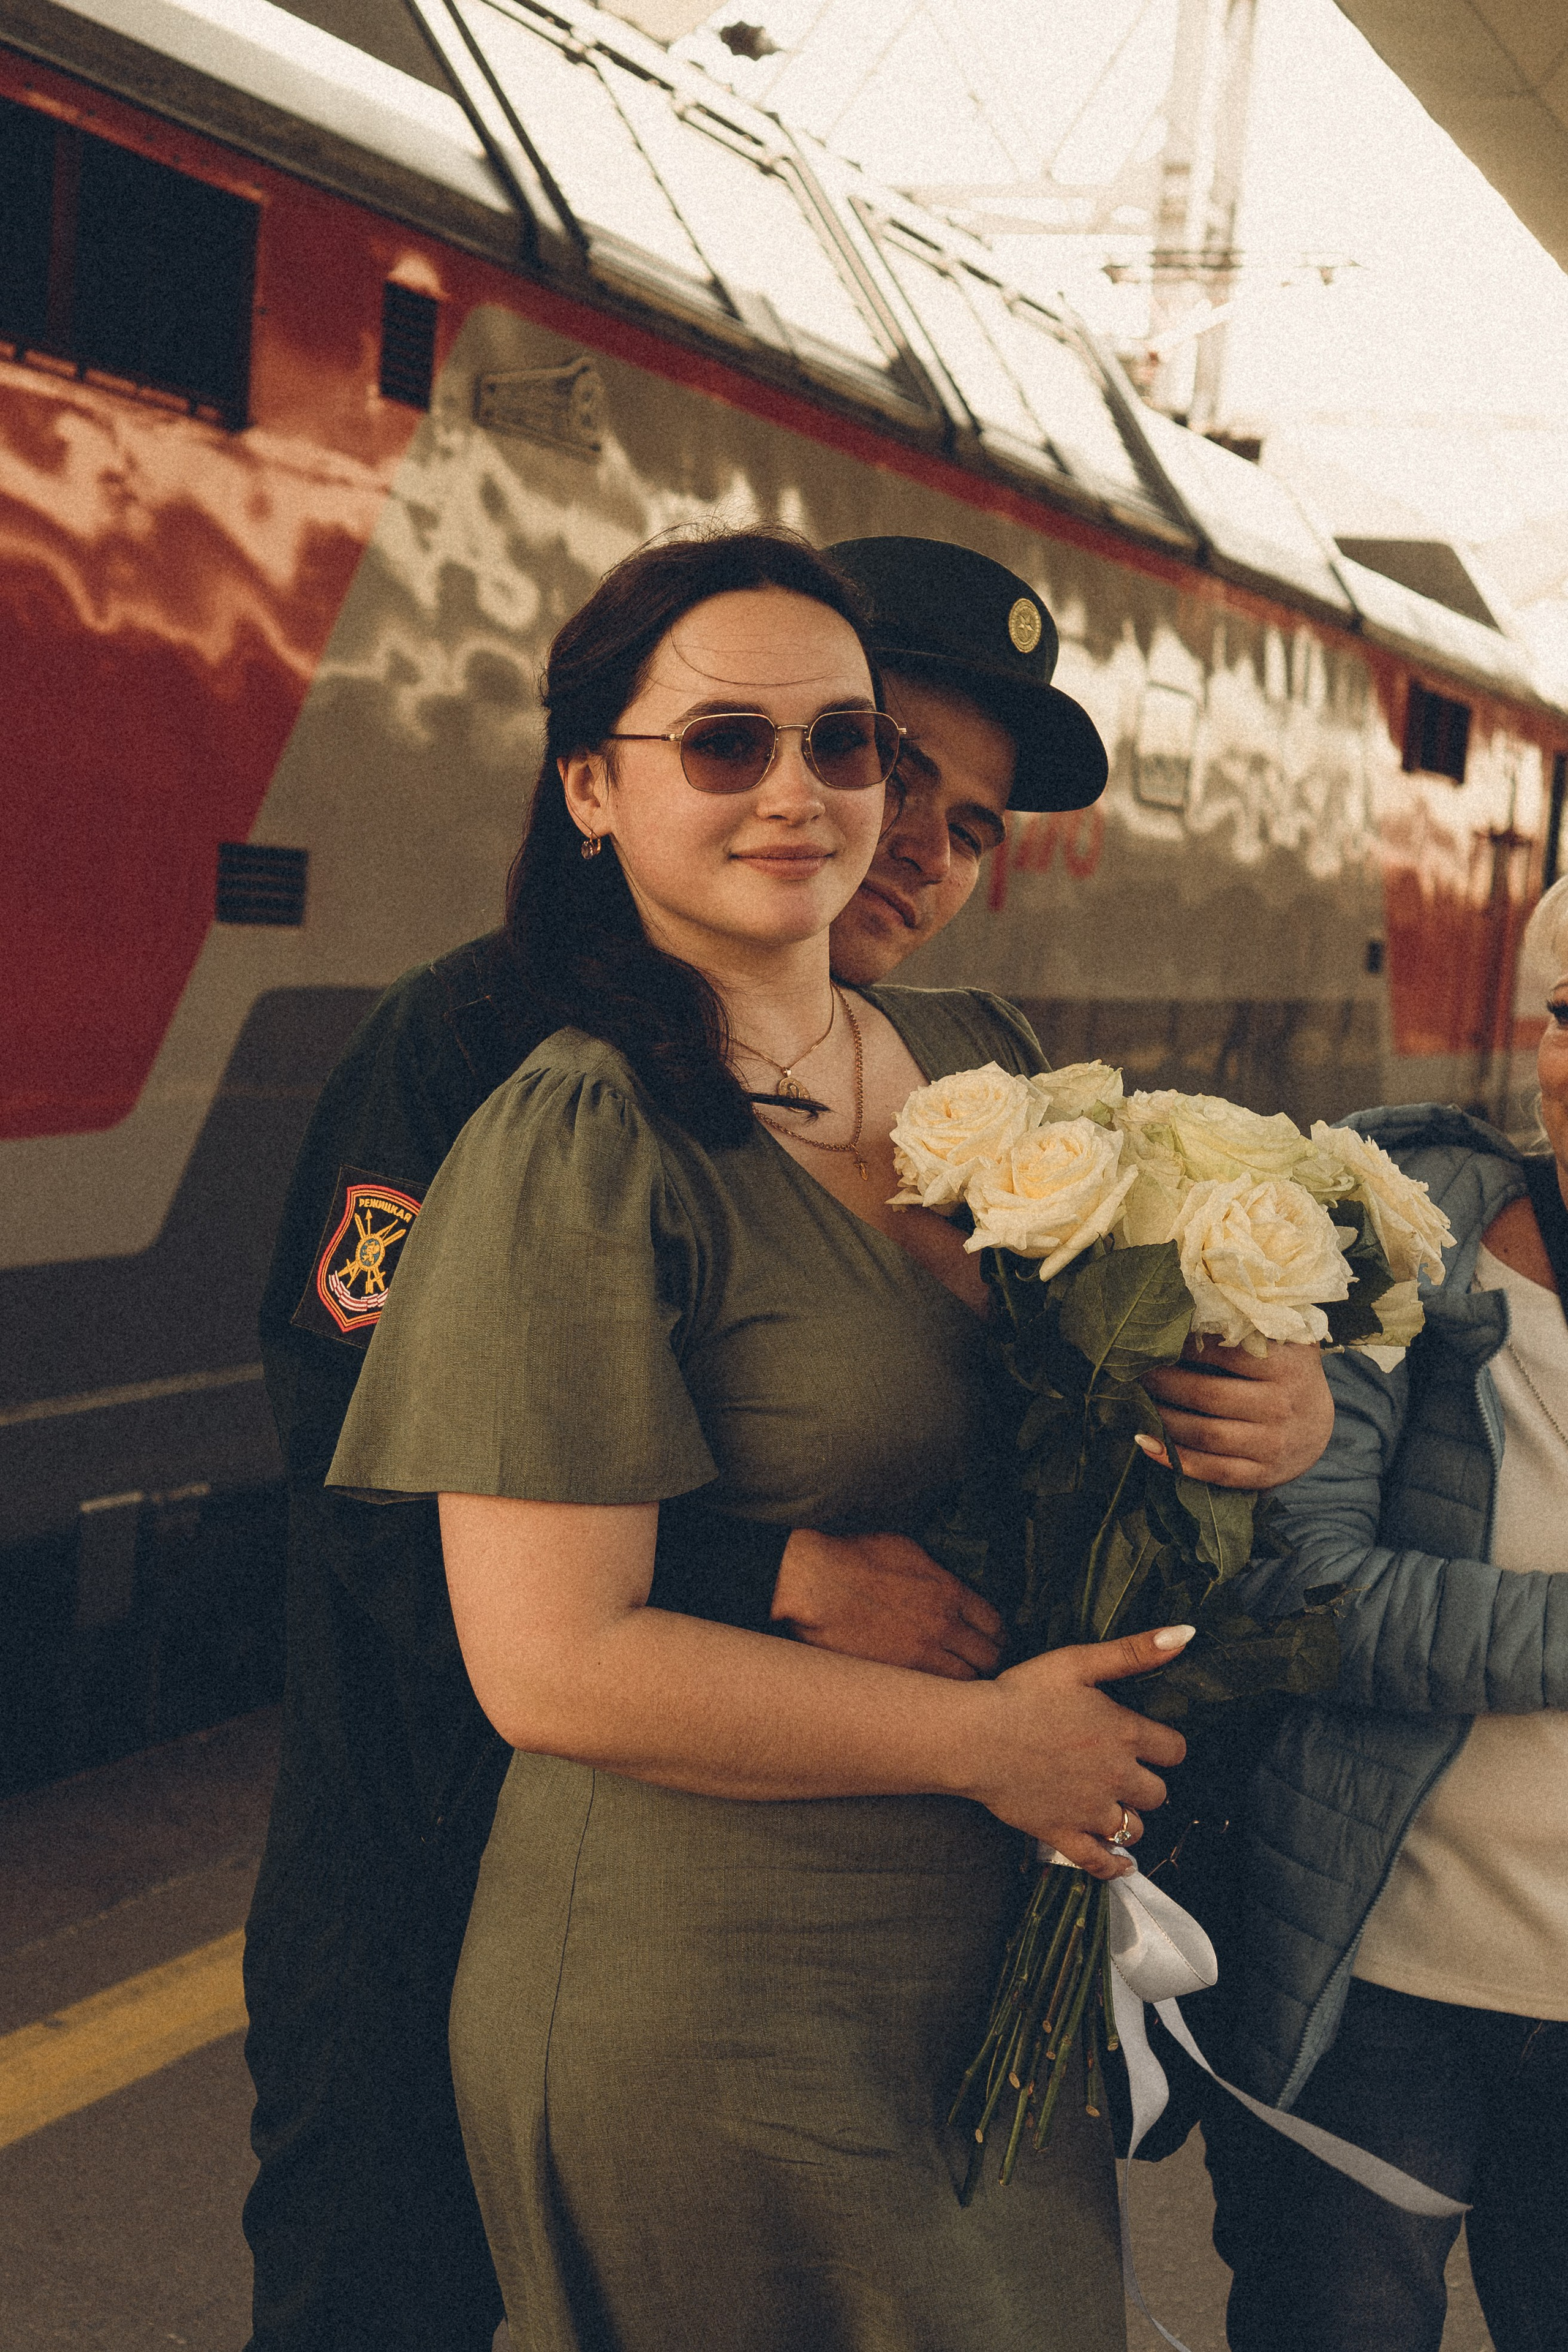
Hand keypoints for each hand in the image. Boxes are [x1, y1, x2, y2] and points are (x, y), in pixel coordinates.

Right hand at [772, 1529, 1003, 1679]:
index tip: (994, 1642)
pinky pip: (933, 1694)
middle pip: (990, 1658)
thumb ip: (938, 1575)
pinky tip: (933, 1693)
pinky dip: (939, 1696)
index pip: (996, 1625)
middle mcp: (944, 1627)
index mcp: (949, 1593)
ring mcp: (921, 1655)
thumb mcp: (907, 1551)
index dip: (999, 1637)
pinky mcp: (897, 1676)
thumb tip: (951, 1587)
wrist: (814, 1583)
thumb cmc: (854, 1559)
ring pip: (966, 1683)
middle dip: (989, 1662)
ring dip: (967, 1683)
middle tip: (983, 1666)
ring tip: (960, 1684)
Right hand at [963, 1628, 1191, 1875]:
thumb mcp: (1079, 1661)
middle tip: (1124, 1772)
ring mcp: (1090, 1811)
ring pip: (1134, 1829)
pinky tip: (1122, 1864)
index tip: (1148, 1742)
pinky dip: (1114, 1867)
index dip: (1164, 1746)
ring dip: (1130, 1820)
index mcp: (1125, 1734)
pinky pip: (1099, 1863)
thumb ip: (1134, 1651)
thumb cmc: (1023, 1693)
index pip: (1174, 1750)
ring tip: (1114, 1807)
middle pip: (1158, 1794)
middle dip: (1146, 1784)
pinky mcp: (1063, 1833)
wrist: (974, 1736)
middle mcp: (1116, 1777)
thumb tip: (1187, 1634)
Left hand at [1139, 1337, 1332, 1487]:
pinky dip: (1175, 1460)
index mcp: (1286, 1365)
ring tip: (1134, 1402)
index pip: (1223, 1353)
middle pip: (1206, 1396)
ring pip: (1205, 1435)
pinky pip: (1212, 1471)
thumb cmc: (1286, 1374)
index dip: (1181, 1347)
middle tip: (1131, 1370)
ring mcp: (1272, 1444)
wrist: (1320, 1428)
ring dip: (1162, 1419)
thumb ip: (1247, 1322)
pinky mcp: (1262, 1475)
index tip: (1152, 1339)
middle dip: (1162, 1383)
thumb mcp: (1282, 1342)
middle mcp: (1281, 1406)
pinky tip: (1146, 1443)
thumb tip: (1192, 1298)